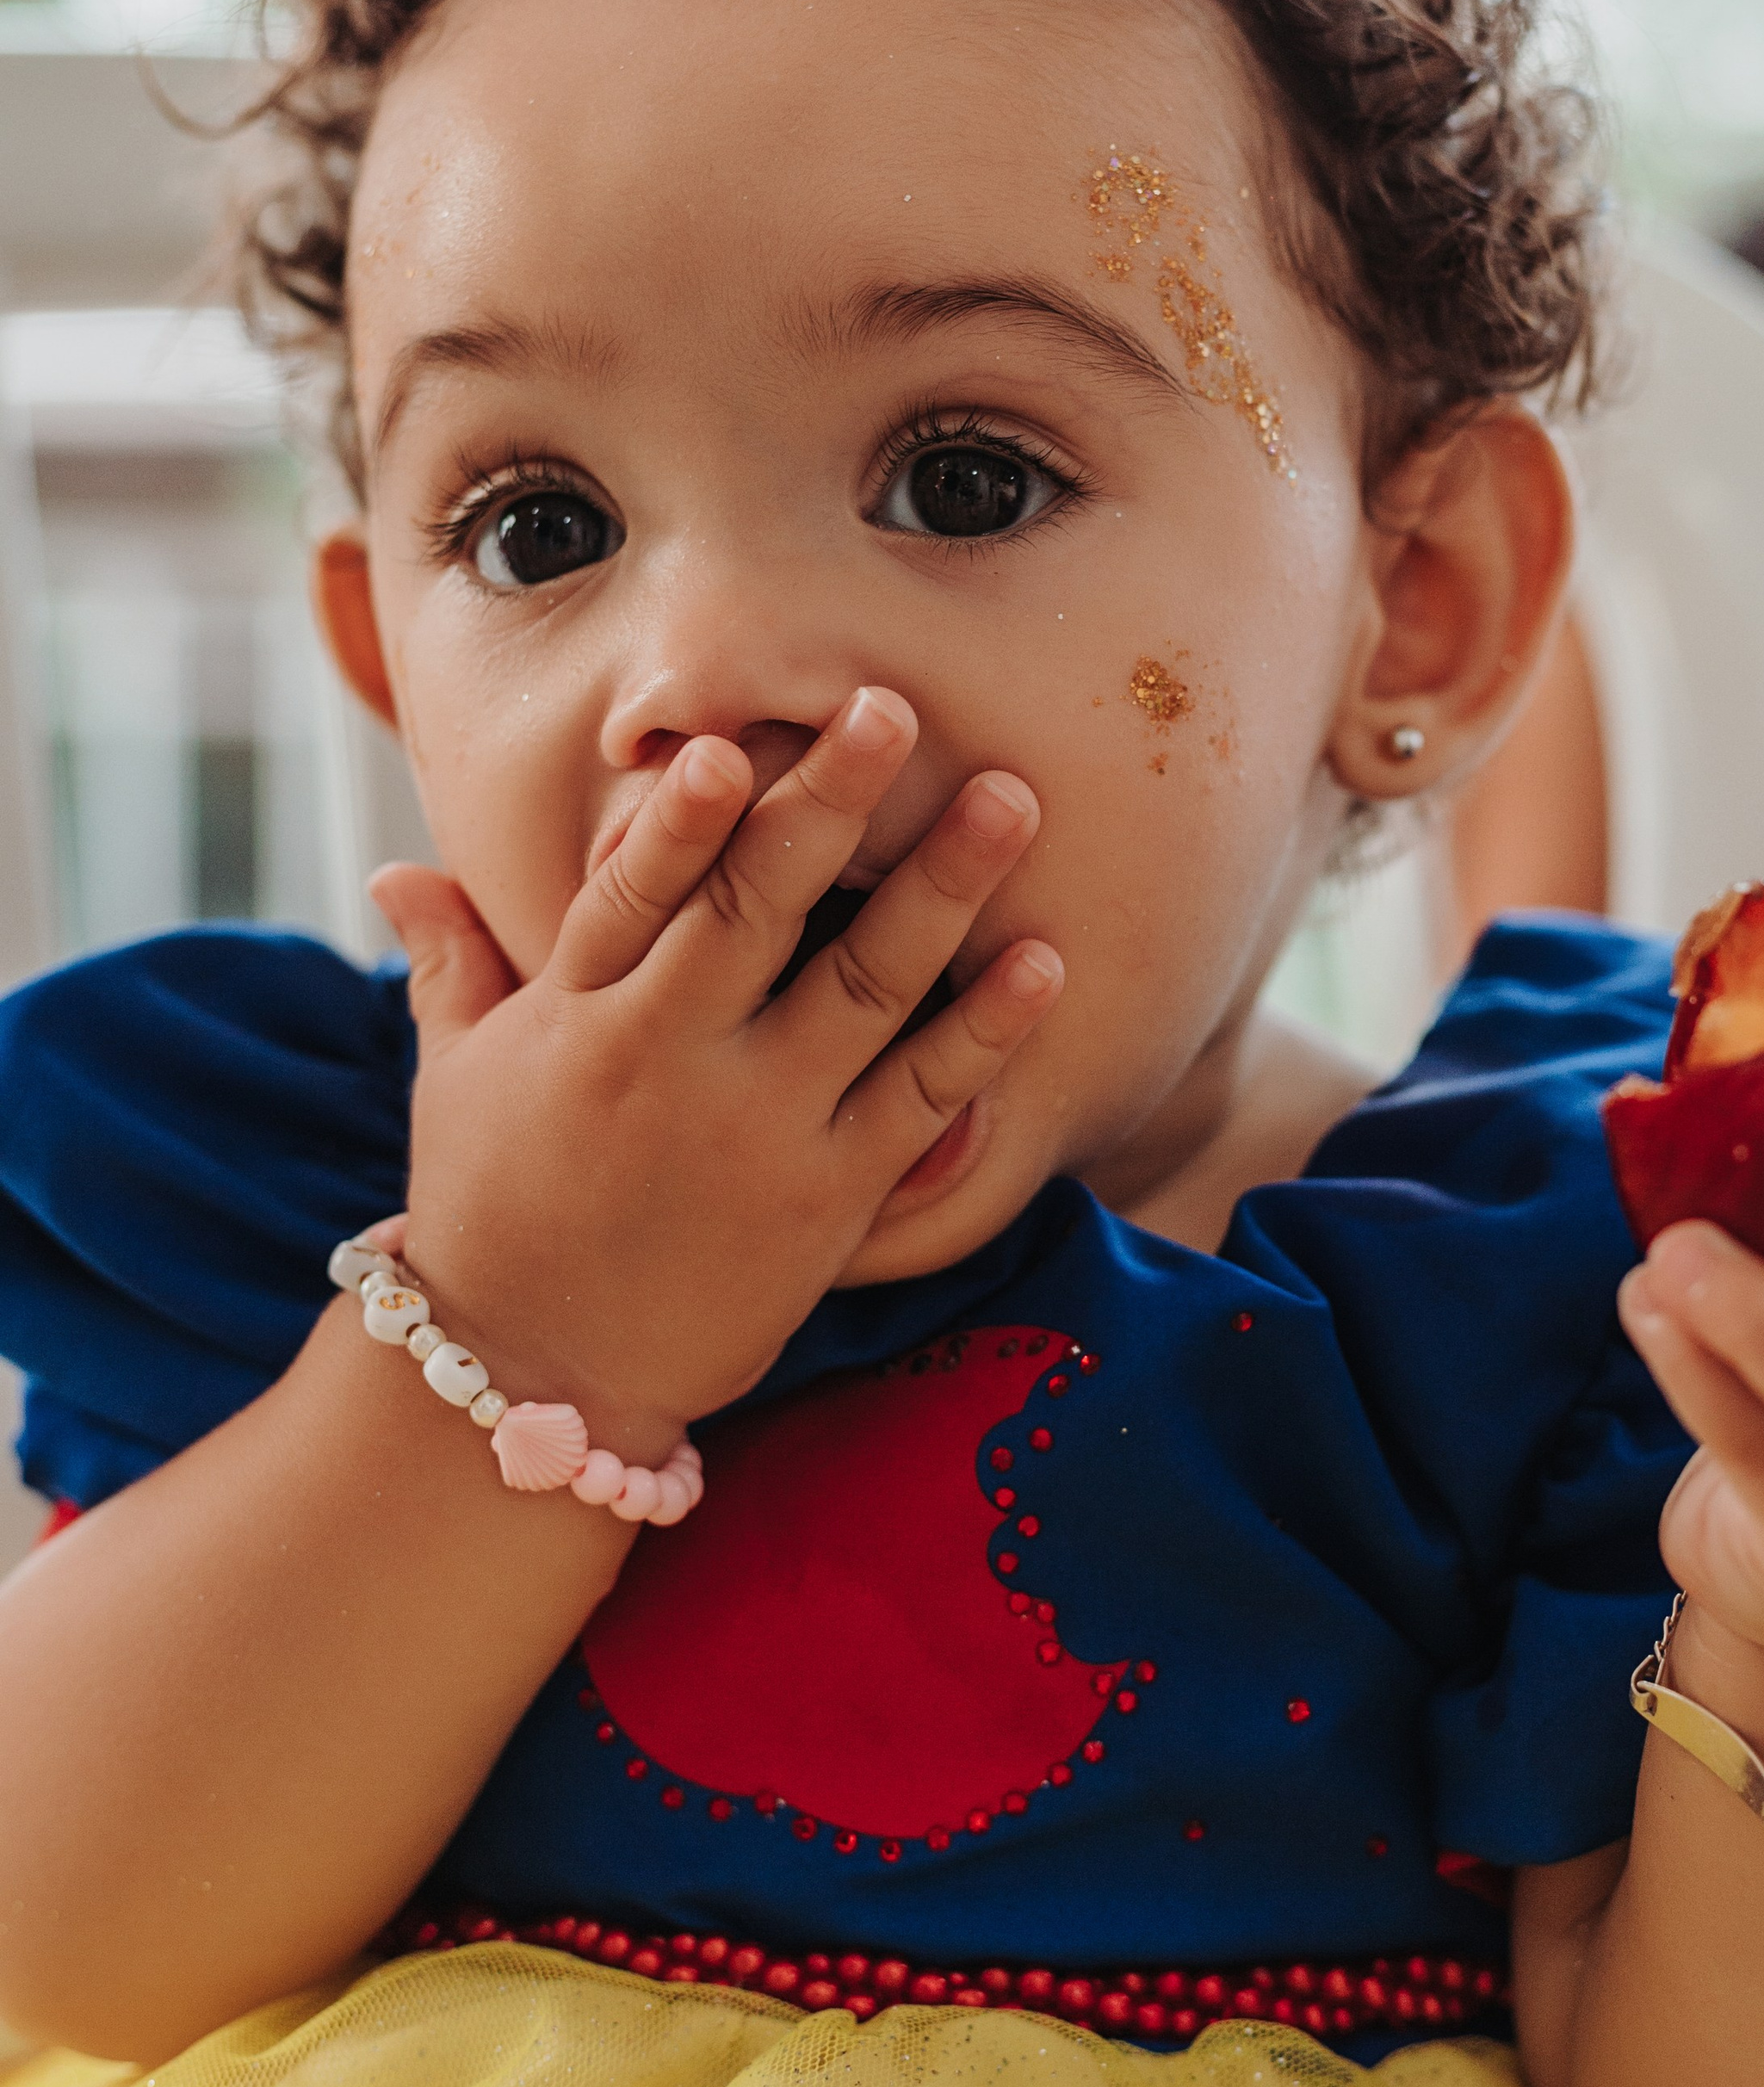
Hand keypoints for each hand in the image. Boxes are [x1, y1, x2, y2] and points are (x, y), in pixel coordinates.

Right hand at [371, 689, 1062, 1458]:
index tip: (729, 745)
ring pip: (868, 988)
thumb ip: (454, 964)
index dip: (683, 821)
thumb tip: (397, 874)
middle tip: (895, 709)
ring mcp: (761, 1133)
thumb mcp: (459, 1081)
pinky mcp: (830, 1201)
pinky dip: (987, 1032)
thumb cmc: (495, 1211)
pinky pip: (924, 1101)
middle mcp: (671, 1064)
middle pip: (763, 911)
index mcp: (577, 1019)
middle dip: (831, 803)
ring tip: (1012, 798)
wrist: (536, 1378)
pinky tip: (1043, 961)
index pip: (633, 894)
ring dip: (945, 887)